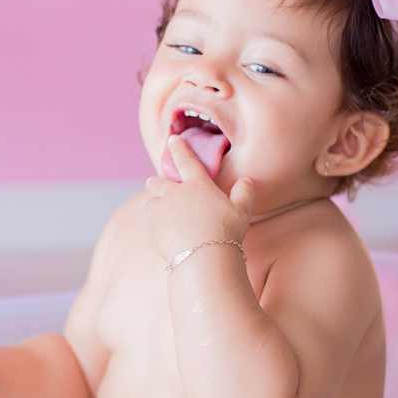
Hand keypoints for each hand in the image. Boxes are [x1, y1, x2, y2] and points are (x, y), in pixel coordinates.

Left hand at [145, 134, 254, 264]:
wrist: (203, 257)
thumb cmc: (226, 232)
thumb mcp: (242, 211)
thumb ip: (244, 193)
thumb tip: (247, 181)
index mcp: (197, 185)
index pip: (185, 160)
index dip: (178, 148)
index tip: (171, 140)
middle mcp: (175, 193)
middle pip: (160, 182)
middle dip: (156, 180)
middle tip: (153, 181)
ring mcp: (161, 210)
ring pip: (151, 201)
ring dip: (153, 201)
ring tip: (153, 204)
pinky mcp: (153, 228)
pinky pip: (151, 220)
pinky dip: (154, 221)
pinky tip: (161, 228)